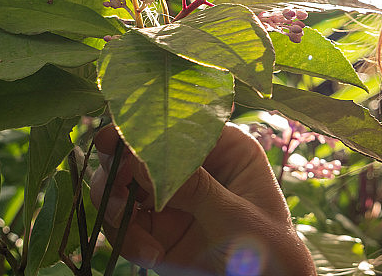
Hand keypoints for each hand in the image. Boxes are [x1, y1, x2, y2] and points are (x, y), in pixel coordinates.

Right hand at [90, 123, 315, 275]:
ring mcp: (169, 199)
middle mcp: (192, 168)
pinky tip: (153, 256)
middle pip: (138, 151)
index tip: (112, 139)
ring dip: (113, 204)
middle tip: (112, 186)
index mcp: (222, 148)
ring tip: (122, 220)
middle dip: (118, 168)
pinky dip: (127, 240)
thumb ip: (190, 186)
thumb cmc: (268, 246)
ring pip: (120, 187)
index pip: (177, 125)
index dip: (141, 127)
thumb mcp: (234, 213)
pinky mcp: (154, 232)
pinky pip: (122, 227)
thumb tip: (141, 157)